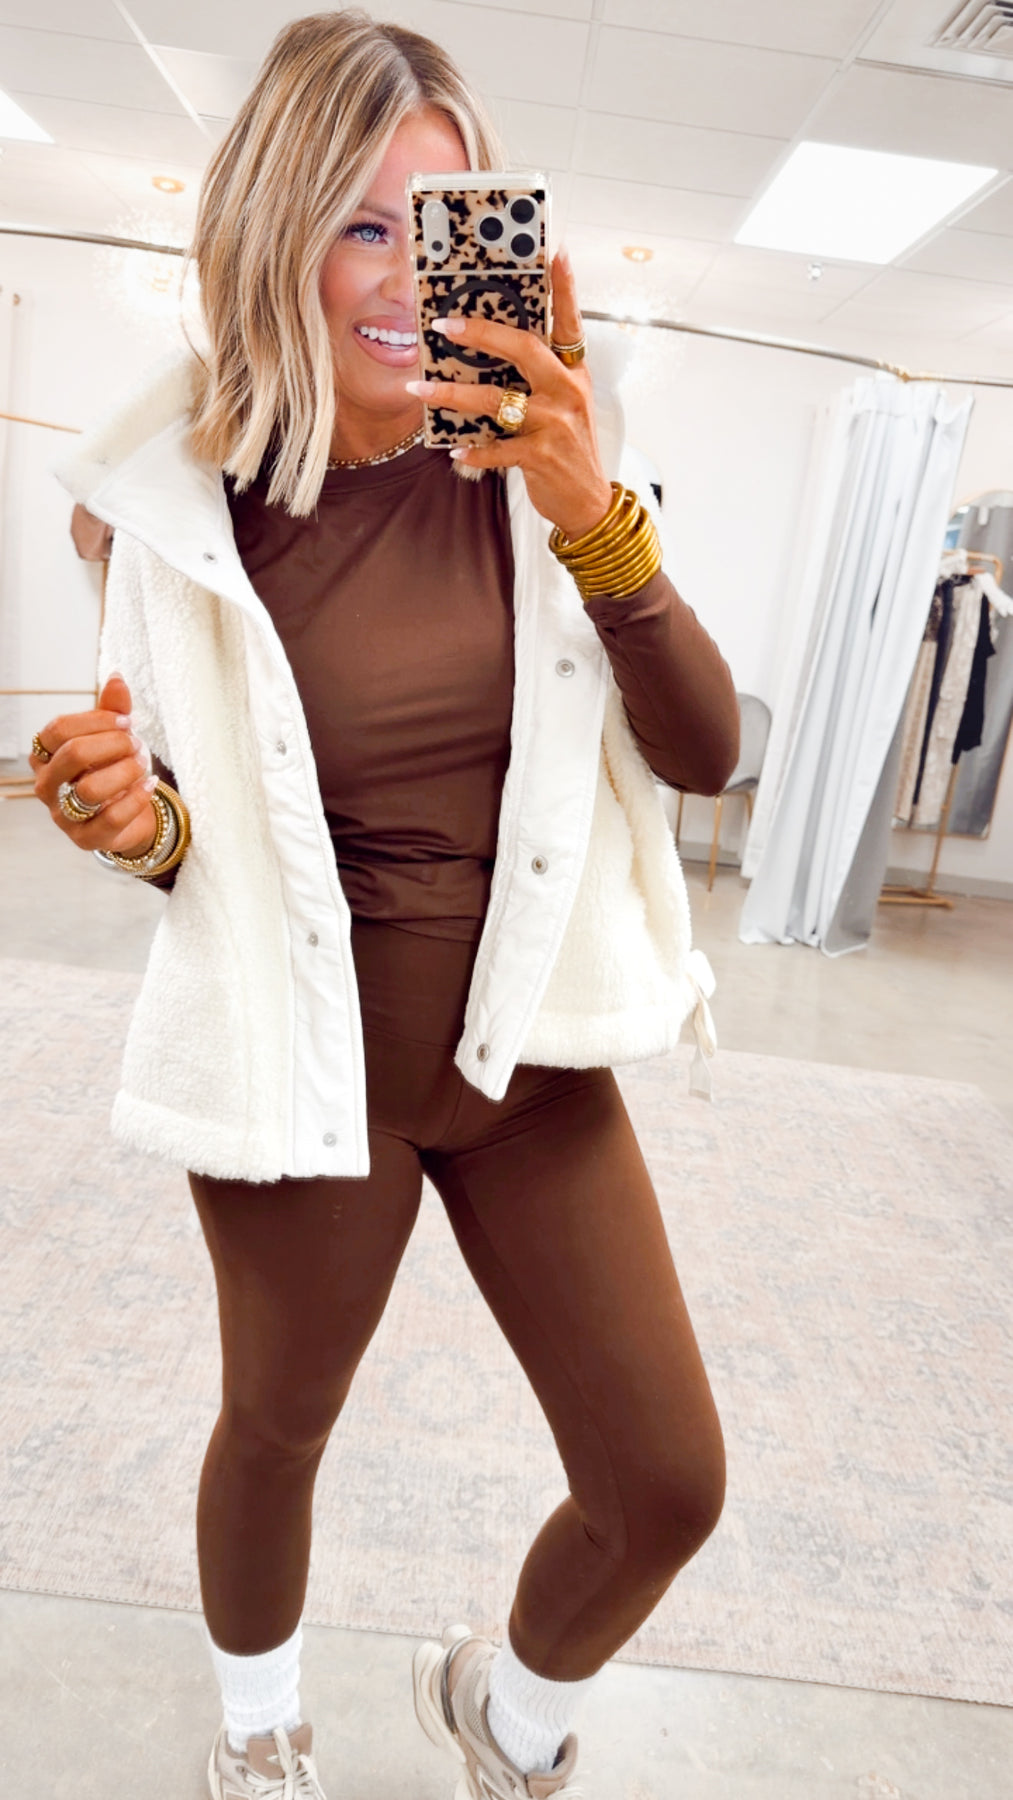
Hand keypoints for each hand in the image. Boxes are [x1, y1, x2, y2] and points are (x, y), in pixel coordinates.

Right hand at [30, 673, 159, 857]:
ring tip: (143, 763)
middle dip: (113, 744)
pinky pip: (110, 819)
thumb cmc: (112, 770)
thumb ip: (113, 710)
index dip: (97, 721)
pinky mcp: (85, 839)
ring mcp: (63, 815)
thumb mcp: (112, 737)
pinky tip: (150, 785)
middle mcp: (47, 785)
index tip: (127, 721)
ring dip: (125, 771)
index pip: (59, 729)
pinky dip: (136, 798)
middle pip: (73, 755)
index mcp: (45, 755)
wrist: (127, 816)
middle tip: (137, 743)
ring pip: (89, 789)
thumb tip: (117, 676)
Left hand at [405, 248, 612, 541]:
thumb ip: (538, 378)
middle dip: (480, 333)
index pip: (569, 322)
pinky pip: (497, 448)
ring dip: (453, 393)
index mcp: (572, 372)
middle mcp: (567, 391)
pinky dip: (473, 450)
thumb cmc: (567, 449)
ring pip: (496, 400)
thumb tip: (489, 354)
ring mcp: (555, 423)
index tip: (554, 252)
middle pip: (522, 348)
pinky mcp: (541, 456)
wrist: (588, 503)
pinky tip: (453, 449)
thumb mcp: (564, 405)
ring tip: (420, 388)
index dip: (564, 287)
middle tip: (444, 325)